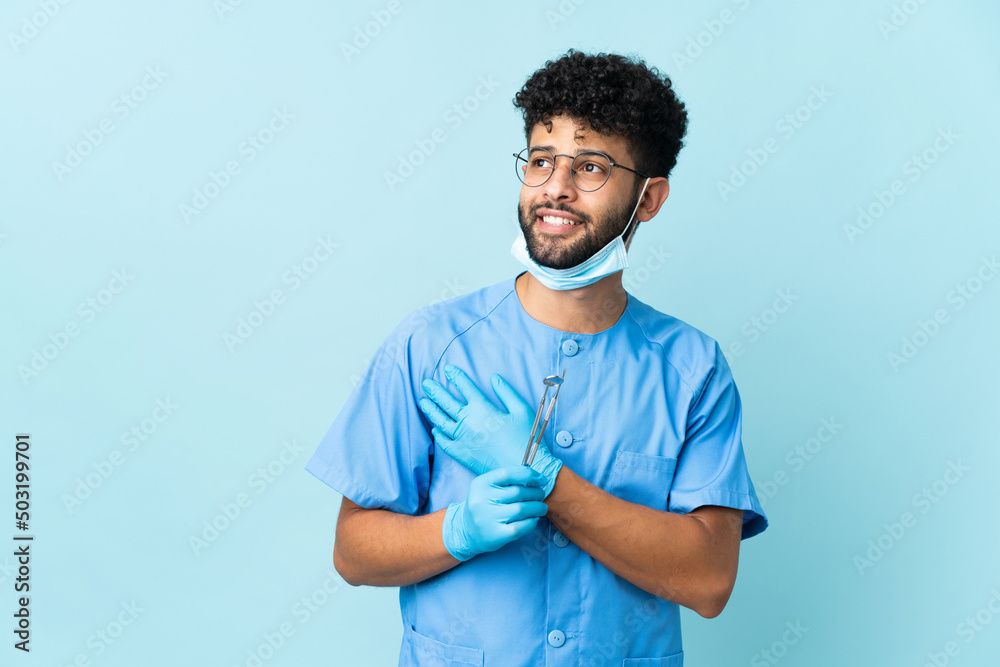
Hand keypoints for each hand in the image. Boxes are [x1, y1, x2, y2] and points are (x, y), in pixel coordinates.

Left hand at [418, 364, 562, 496]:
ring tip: (423, 402)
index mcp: (483, 408)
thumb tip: (494, 377)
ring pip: (441, 421)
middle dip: (435, 391)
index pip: (465, 387)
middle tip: (426, 383)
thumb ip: (506, 392)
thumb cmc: (526, 439)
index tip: (447, 369)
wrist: (523, 470)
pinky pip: (444, 443)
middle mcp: (469, 422)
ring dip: (431, 410)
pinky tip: (435, 429)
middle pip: (446, 402)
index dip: (456, 376)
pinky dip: (438, 434)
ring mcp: (463, 439)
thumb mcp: (521, 410)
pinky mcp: (462, 454)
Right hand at [442, 466, 548, 561]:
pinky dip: (532, 522)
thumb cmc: (484, 505)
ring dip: (537, 507)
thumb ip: (508, 480)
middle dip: (536, 492)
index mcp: (481, 484)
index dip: (529, 475)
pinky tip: (533, 519)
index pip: (508, 473)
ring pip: (521, 509)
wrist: (467, 531)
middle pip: (518, 492)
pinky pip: (521, 527)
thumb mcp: (488, 488)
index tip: (541, 479)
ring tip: (541, 507)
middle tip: (541, 495)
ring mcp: (487, 518)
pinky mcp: (495, 535)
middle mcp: (481, 500)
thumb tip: (537, 477)